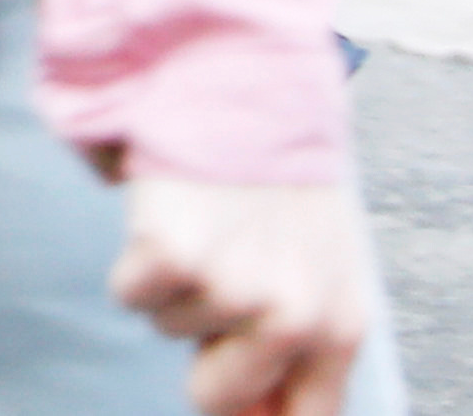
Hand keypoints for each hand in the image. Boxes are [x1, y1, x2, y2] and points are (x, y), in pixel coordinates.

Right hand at [106, 171, 377, 415]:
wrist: (245, 89)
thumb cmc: (281, 181)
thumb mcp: (321, 267)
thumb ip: (301, 344)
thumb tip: (254, 415)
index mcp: (341, 325)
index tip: (233, 399)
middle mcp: (293, 317)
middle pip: (216, 396)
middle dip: (201, 351)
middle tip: (214, 284)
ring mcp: (231, 289)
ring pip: (167, 329)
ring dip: (176, 287)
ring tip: (205, 227)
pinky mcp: (172, 257)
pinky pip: (131, 294)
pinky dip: (136, 262)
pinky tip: (168, 219)